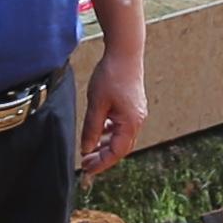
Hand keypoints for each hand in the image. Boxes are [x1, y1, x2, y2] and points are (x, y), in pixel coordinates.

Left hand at [78, 43, 148, 175]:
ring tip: (89, 150)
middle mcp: (136, 121)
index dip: (101, 163)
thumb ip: (92, 129)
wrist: (125, 52)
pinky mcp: (132, 106)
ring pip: (120, 137)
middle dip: (103, 157)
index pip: (116, 152)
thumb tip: (87, 148)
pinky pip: (121, 126)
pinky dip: (109, 132)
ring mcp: (136, 113)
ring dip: (105, 145)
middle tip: (85, 164)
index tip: (87, 170)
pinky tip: (98, 131)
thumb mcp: (97, 104)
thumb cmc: (111, 75)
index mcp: (130, 123)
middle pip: (120, 148)